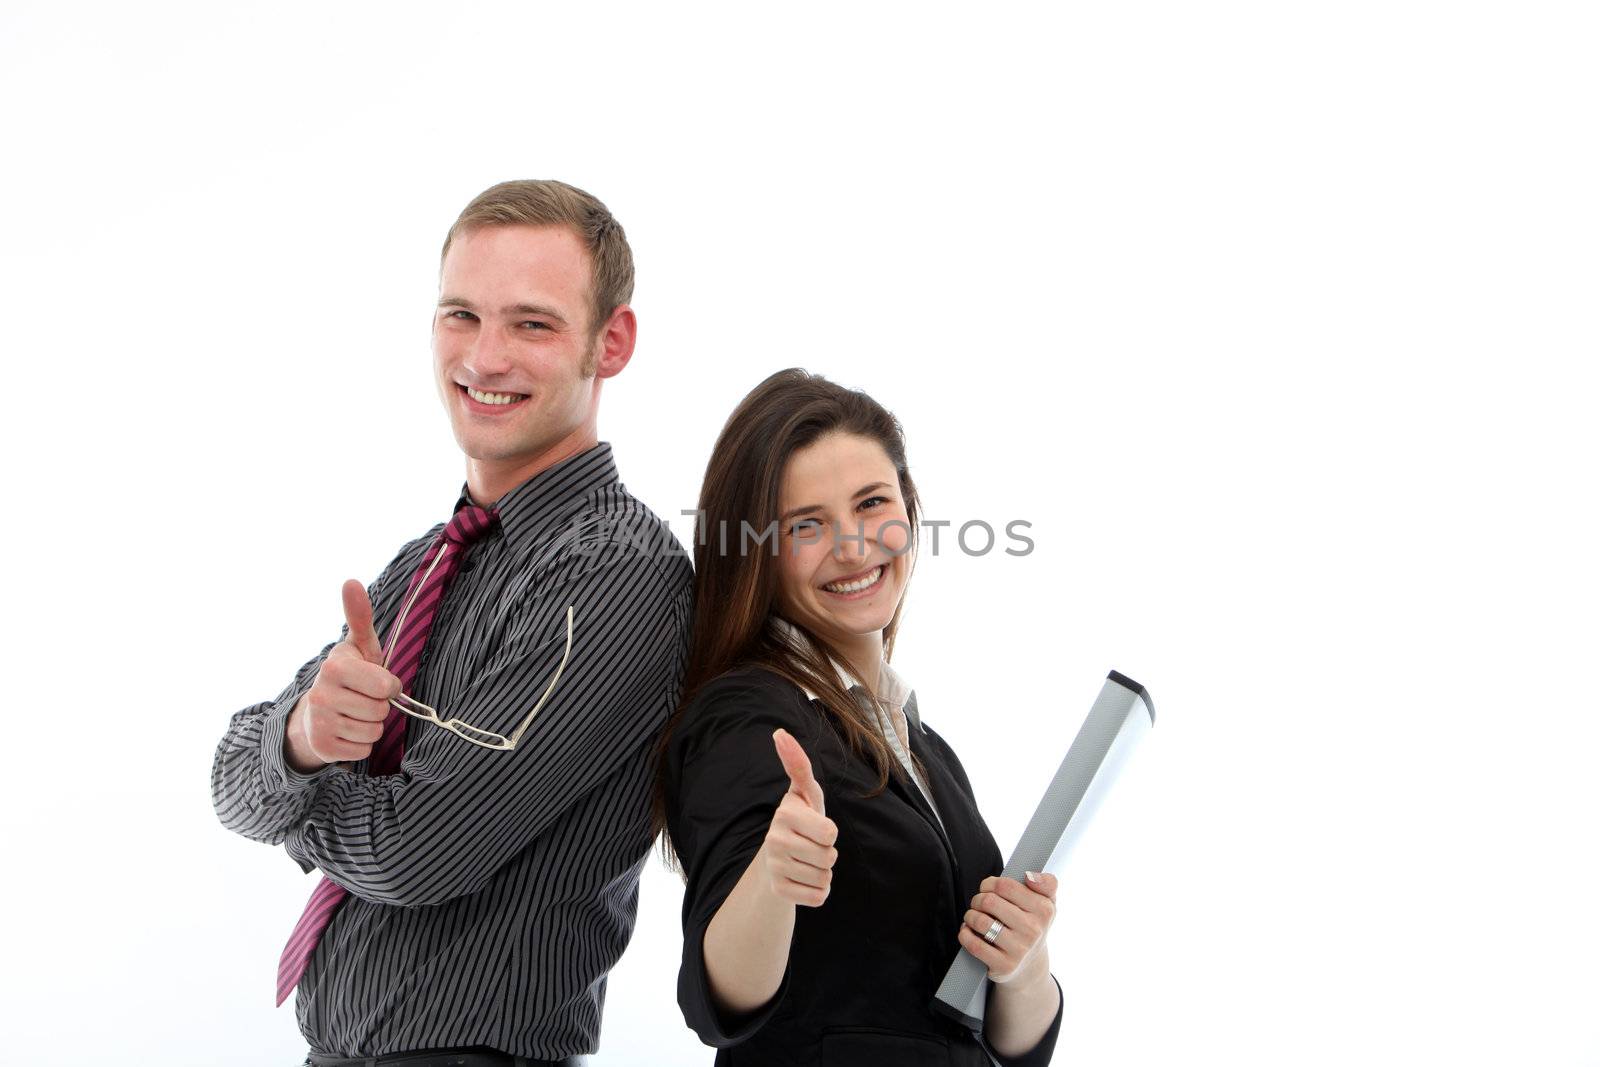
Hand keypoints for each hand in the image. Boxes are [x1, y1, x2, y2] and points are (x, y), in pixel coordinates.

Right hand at [284, 579, 403, 772]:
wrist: (316, 712)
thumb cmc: (350, 674)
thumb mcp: (359, 646)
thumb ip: (360, 616)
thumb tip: (351, 581)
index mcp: (334, 667)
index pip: (386, 686)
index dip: (389, 685)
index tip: (377, 680)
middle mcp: (320, 694)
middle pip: (381, 710)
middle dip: (379, 706)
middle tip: (362, 698)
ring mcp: (318, 723)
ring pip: (373, 732)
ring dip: (371, 725)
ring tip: (354, 714)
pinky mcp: (322, 748)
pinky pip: (363, 751)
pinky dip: (361, 744)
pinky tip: (346, 731)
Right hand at [758, 728, 838, 907]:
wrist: (776, 859)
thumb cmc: (800, 819)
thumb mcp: (804, 793)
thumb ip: (797, 764)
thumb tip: (779, 732)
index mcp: (784, 814)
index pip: (830, 834)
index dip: (829, 832)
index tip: (813, 824)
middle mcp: (774, 841)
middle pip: (829, 857)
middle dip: (827, 852)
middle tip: (811, 844)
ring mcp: (774, 868)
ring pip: (825, 877)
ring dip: (822, 871)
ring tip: (806, 860)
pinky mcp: (778, 891)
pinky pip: (818, 897)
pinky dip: (817, 891)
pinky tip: (802, 878)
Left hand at [957, 872, 1057, 983]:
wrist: (1030, 965)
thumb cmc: (1032, 925)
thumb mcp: (1047, 903)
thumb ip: (1046, 883)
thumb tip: (1030, 876)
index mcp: (1044, 910)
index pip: (1005, 886)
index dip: (989, 884)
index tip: (988, 888)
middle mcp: (1034, 930)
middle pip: (989, 902)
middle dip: (978, 900)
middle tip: (980, 904)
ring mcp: (1019, 950)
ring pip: (980, 922)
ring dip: (970, 916)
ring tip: (974, 918)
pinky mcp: (1004, 966)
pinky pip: (974, 945)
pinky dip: (965, 934)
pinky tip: (970, 932)